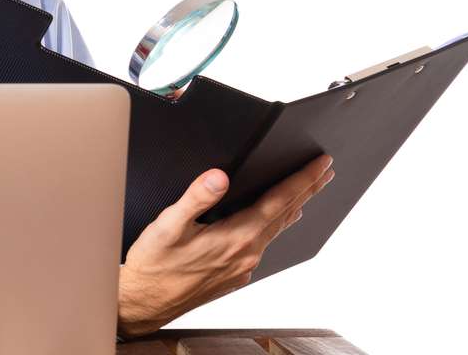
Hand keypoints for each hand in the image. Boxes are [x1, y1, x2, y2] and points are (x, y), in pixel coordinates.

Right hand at [116, 153, 334, 338]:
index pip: (280, 201)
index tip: (320, 164)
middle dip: (307, 189)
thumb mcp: (168, 226)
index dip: (303, 180)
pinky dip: (275, 225)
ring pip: (276, 230)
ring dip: (295, 206)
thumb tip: (219, 177)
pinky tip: (275, 220)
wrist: (141, 304)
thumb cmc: (153, 265)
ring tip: (308, 190)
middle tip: (325, 169)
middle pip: (286, 214)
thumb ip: (196, 198)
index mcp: (235, 237)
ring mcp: (242, 267)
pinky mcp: (235, 275)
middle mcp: (246, 253)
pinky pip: (264, 244)